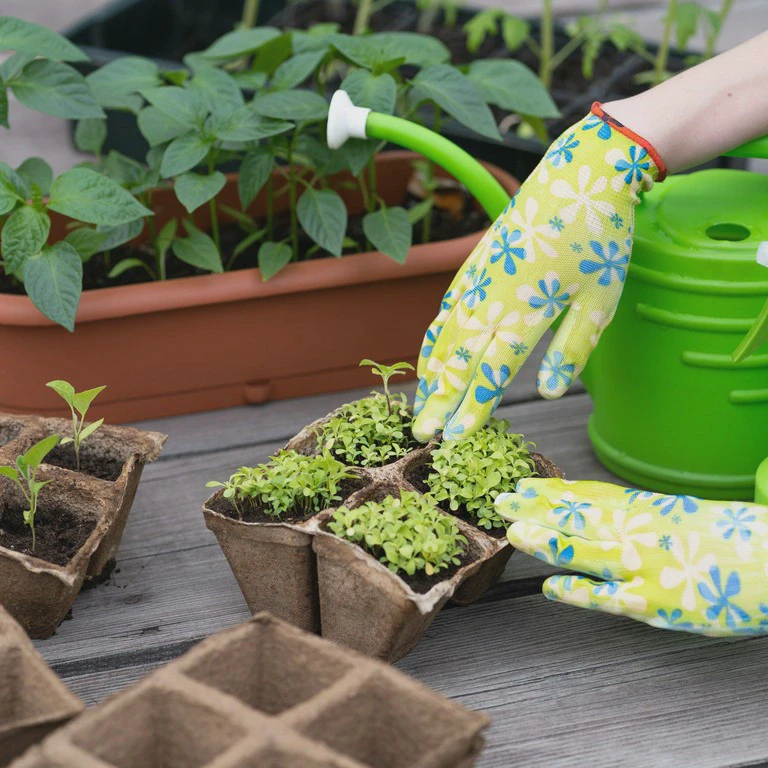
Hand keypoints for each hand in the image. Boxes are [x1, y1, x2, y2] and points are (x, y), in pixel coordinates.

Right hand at [412, 104, 664, 441]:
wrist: (578, 173)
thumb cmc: (598, 237)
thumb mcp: (601, 298)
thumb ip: (572, 348)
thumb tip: (548, 393)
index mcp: (528, 309)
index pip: (492, 370)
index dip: (472, 406)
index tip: (454, 436)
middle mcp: (493, 298)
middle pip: (459, 359)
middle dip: (439, 400)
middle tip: (422, 434)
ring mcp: (477, 280)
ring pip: (444, 337)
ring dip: (430, 375)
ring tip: (420, 406)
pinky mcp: (472, 267)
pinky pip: (443, 311)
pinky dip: (432, 341)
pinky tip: (427, 360)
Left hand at [497, 478, 767, 636]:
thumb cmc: (729, 539)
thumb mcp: (679, 513)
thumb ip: (639, 512)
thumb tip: (600, 505)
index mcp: (647, 510)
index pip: (590, 496)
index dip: (553, 491)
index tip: (523, 483)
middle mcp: (640, 532)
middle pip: (579, 516)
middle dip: (538, 509)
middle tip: (501, 500)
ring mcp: (646, 567)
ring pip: (587, 550)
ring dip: (549, 541)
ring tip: (515, 533)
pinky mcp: (658, 603)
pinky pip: (612, 598)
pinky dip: (580, 592)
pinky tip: (550, 589)